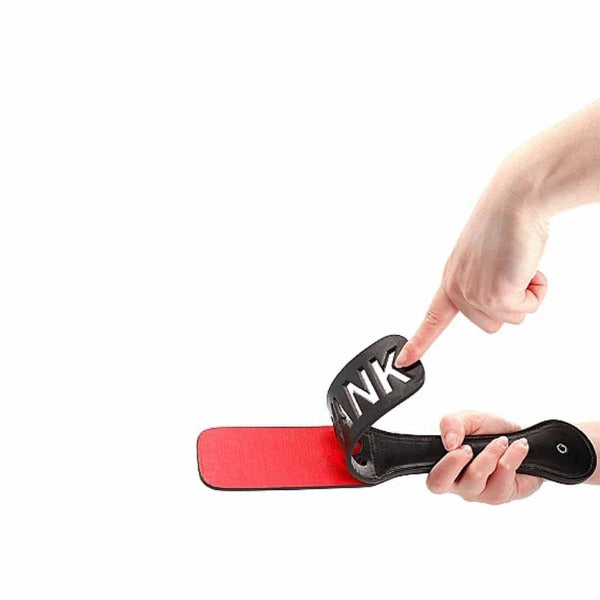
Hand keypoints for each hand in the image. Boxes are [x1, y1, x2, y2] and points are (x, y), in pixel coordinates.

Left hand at [395, 169, 548, 367]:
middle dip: (509, 303)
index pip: (431, 318)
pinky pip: (525, 310)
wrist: (515, 202)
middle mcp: (458, 288)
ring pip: (508, 319)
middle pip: (489, 324)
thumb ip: (481, 284)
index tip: (404, 360)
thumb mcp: (483, 260)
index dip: (419, 341)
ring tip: (518, 266)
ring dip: (523, 296)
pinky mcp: (495, 295)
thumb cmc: (503, 224)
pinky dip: (536, 292)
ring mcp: (474, 294)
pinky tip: (527, 267)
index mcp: (451, 279)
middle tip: (511, 271)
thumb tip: (497, 300)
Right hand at [426, 411, 542, 503]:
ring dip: (490, 455)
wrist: (518, 436)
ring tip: (502, 441)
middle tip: (474, 447)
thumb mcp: (468, 419)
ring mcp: (480, 493)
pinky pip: (503, 480)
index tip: (462, 447)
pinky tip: (518, 447)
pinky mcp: (502, 495)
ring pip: (476, 479)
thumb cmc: (487, 430)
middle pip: (449, 485)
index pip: (433, 480)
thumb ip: (451, 424)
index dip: (445, 466)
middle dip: (458, 460)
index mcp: (445, 468)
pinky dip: (512, 458)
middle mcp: (459, 484)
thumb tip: (449, 442)